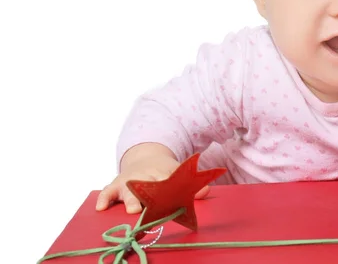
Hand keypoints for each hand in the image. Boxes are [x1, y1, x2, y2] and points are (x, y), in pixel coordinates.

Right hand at [95, 143, 209, 212]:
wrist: (146, 158)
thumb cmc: (163, 173)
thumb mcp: (177, 173)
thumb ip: (191, 184)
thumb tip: (206, 191)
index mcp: (161, 173)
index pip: (166, 181)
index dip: (170, 190)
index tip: (174, 198)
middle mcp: (144, 176)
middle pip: (147, 187)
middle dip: (151, 197)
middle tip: (155, 206)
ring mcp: (129, 181)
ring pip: (128, 191)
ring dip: (130, 200)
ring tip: (132, 210)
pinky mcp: (115, 186)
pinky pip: (107, 191)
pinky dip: (104, 198)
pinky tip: (101, 207)